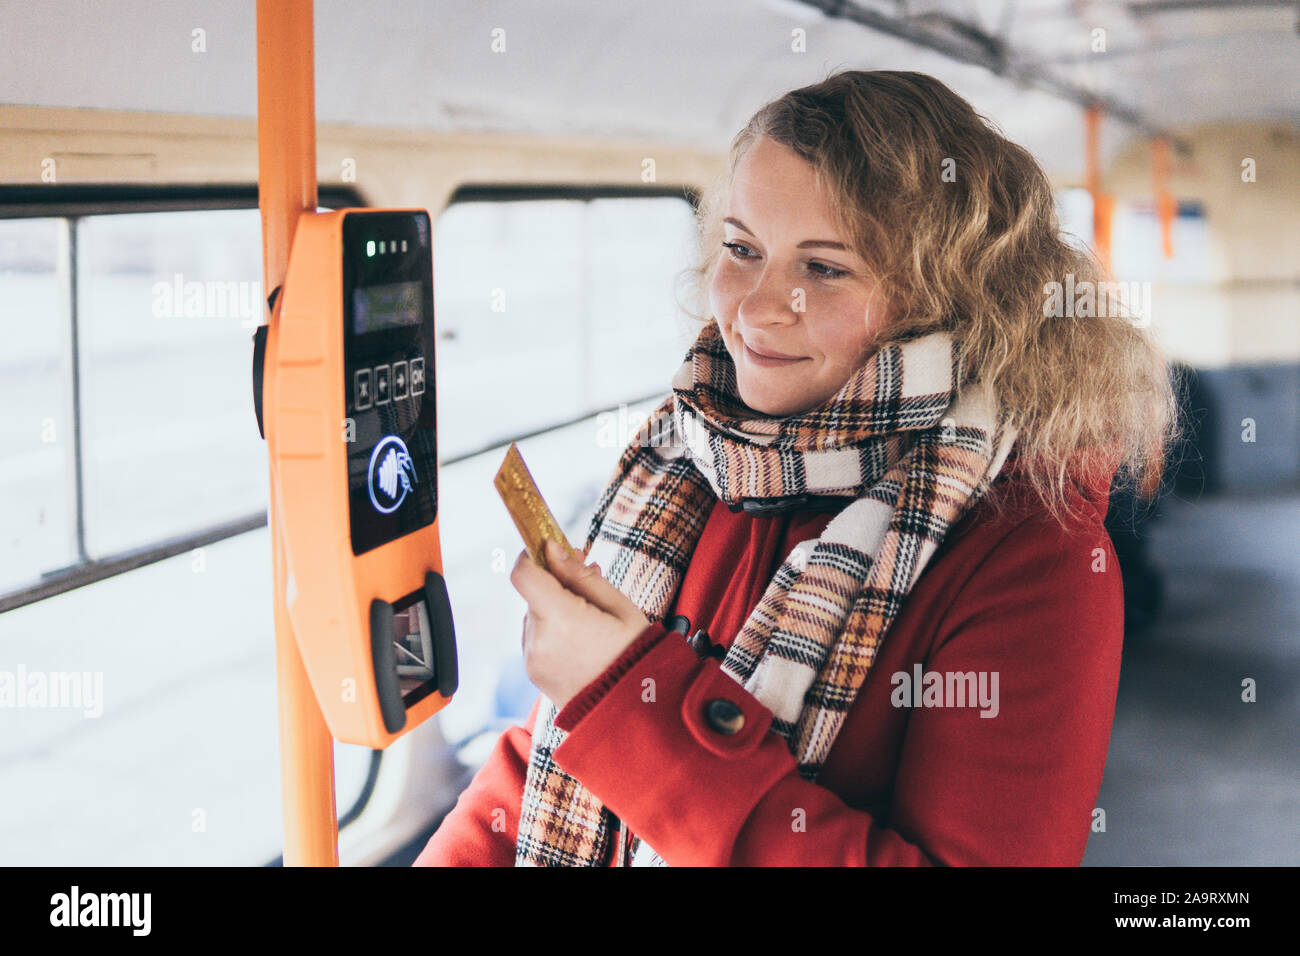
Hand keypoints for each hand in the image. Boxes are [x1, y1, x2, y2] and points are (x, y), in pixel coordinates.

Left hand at [511, 539, 651, 709]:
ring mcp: (533, 660)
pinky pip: (536, 639)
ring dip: (555, 609)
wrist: (634, 710)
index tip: (552, 550)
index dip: (533, 556)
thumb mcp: (618, 606)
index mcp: (561, 619)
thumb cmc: (634, 654)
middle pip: (533, 594)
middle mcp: (538, 640)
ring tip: (592, 617)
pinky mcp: (533, 673)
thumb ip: (580, 575)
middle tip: (588, 577)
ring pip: (535, 616)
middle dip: (556, 583)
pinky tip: (582, 639)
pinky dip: (553, 631)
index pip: (524, 574)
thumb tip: (551, 550)